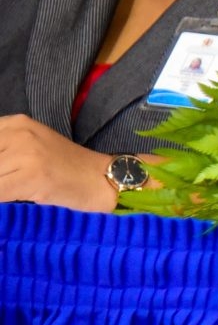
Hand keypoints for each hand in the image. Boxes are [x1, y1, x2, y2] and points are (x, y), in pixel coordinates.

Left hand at [0, 115, 119, 212]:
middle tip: (6, 182)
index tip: (2, 171)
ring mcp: (26, 153)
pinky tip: (10, 200)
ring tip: (11, 190)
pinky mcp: (32, 176)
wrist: (100, 179)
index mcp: (15, 123)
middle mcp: (19, 132)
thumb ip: (2, 151)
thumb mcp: (28, 149)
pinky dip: (0, 198)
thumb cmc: (63, 168)